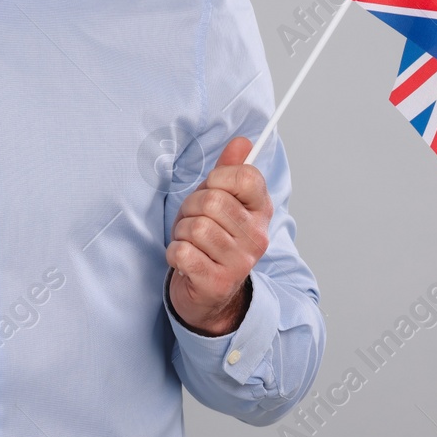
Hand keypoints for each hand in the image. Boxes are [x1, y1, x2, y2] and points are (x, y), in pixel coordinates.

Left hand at [166, 135, 271, 335]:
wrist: (210, 294)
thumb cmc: (212, 241)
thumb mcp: (222, 201)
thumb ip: (230, 170)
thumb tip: (243, 142)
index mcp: (261, 212)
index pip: (247, 177)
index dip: (219, 177)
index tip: (213, 189)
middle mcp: (257, 237)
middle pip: (212, 200)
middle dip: (191, 207)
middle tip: (194, 221)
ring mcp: (239, 263)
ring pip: (195, 226)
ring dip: (181, 232)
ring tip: (191, 242)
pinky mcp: (217, 283)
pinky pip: (182, 252)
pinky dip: (175, 253)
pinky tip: (185, 260)